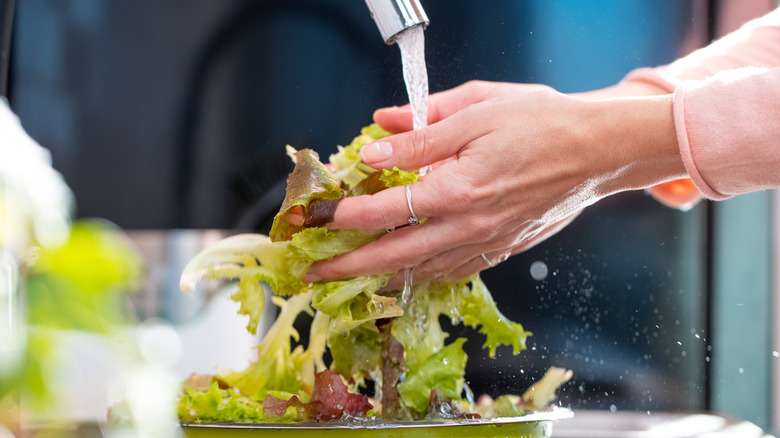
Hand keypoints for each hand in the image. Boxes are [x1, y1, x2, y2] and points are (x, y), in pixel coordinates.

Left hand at [303, 81, 684, 285]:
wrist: (598, 151)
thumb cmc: (542, 123)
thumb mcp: (477, 109)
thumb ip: (420, 131)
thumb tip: (374, 142)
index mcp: (460, 187)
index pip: (386, 209)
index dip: (344, 215)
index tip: (317, 216)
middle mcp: (470, 224)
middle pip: (395, 254)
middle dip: (349, 267)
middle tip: (314, 272)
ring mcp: (487, 243)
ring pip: (422, 271)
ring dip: (380, 279)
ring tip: (349, 282)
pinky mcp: (501, 249)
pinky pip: (453, 273)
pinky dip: (422, 278)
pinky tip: (404, 276)